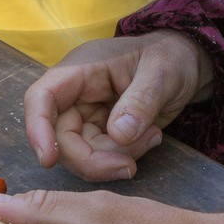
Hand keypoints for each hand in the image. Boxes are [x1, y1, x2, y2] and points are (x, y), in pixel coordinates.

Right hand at [24, 31, 212, 181]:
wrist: (185, 66)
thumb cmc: (169, 57)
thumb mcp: (161, 74)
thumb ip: (140, 102)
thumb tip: (118, 136)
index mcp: (79, 70)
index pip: (42, 98)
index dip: (38, 129)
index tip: (48, 160)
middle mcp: (76, 94)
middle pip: (61, 137)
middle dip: (91, 159)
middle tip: (129, 166)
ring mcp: (87, 114)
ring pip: (81, 152)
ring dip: (114, 157)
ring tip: (153, 137)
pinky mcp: (101, 132)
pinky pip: (101, 155)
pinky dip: (125, 155)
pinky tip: (152, 137)